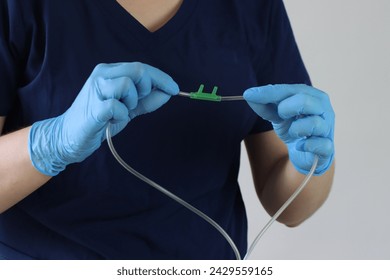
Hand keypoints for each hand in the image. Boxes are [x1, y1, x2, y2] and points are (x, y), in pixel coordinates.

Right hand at [29, 62, 178, 175]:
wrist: (69, 137)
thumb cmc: (99, 120)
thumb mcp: (128, 108)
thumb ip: (147, 100)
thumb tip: (168, 92)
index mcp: (110, 72)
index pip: (142, 67)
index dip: (161, 78)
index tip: (175, 89)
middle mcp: (102, 75)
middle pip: (138, 70)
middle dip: (146, 89)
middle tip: (135, 104)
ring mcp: (95, 90)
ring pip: (128, 85)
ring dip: (131, 103)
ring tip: (119, 112)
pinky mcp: (93, 108)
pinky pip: (118, 107)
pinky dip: (121, 116)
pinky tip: (111, 120)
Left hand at [243, 84, 334, 174]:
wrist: (304, 154)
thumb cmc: (293, 128)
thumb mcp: (276, 115)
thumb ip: (264, 104)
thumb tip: (249, 95)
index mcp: (312, 96)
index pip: (290, 90)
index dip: (269, 92)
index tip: (248, 94)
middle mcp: (324, 109)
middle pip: (304, 101)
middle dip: (285, 109)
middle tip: (281, 116)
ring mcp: (328, 128)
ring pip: (313, 123)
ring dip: (296, 129)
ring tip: (293, 133)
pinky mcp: (327, 147)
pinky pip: (319, 144)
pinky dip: (305, 145)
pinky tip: (300, 145)